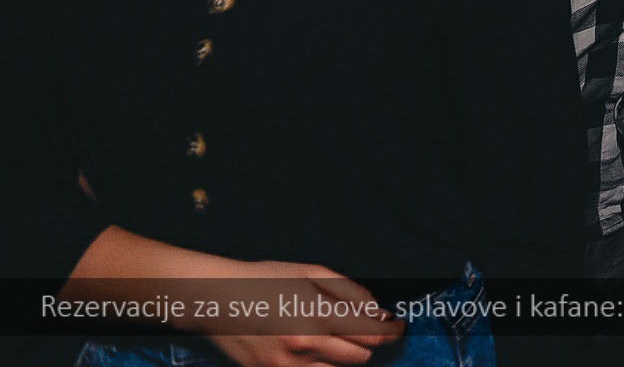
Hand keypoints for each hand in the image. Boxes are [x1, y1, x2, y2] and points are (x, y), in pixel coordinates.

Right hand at [187, 261, 403, 366]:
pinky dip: (322, 365)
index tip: (399, 327)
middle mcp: (304, 346)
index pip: (371, 334)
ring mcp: (286, 366)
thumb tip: (379, 312)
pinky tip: (316, 348)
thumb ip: (351, 293)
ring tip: (336, 336)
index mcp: (316, 315)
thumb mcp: (312, 273)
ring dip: (345, 356)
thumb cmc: (266, 279)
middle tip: (369, 329)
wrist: (216, 298)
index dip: (391, 331)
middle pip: (359, 357)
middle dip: (370, 343)